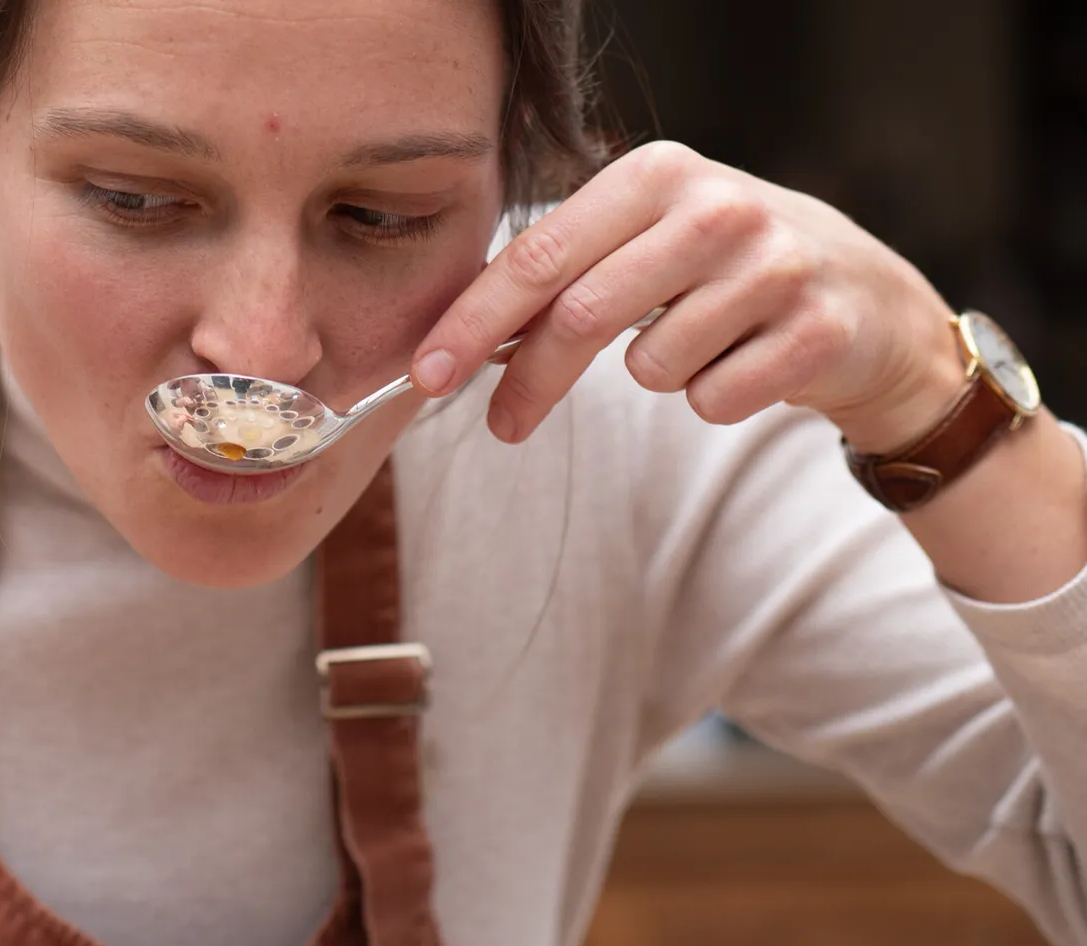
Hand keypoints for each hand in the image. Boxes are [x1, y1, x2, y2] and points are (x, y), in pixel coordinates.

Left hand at [411, 141, 966, 451]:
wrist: (868, 298)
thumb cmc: (726, 271)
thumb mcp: (645, 244)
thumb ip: (561, 279)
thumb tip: (457, 343)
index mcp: (656, 173)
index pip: (538, 254)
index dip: (472, 320)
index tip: (425, 373)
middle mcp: (715, 208)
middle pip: (581, 315)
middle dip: (528, 381)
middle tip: (501, 425)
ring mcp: (774, 267)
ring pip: (651, 367)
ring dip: (657, 375)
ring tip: (702, 343)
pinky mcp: (817, 330)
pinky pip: (712, 400)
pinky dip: (713, 398)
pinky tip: (749, 361)